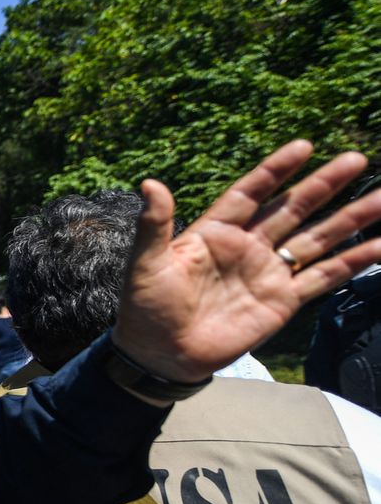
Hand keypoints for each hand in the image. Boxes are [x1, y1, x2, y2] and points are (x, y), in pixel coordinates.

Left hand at [113, 141, 380, 382]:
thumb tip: (149, 184)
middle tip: (357, 159)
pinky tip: (380, 246)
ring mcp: (267, 273)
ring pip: (316, 239)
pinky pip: (323, 277)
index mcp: (215, 232)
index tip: (305, 146)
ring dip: (350, 219)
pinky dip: (353, 262)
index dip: (276, 170)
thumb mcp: (146, 264)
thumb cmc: (146, 309)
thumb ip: (154, 225)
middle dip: (324, 185)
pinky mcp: (282, 301)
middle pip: (292, 208)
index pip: (251, 193)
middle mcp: (247, 247)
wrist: (161, 356)